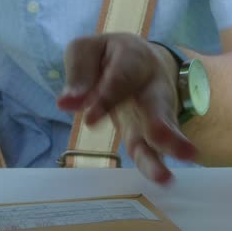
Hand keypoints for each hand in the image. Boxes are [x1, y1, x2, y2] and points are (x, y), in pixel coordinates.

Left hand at [57, 33, 196, 182]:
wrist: (139, 60)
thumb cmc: (107, 56)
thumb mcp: (87, 51)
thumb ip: (79, 74)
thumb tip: (66, 103)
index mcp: (134, 58)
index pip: (122, 78)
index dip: (108, 98)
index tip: (90, 120)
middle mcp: (153, 85)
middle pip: (157, 104)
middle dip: (158, 122)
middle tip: (158, 137)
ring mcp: (157, 112)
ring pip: (163, 133)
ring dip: (165, 152)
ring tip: (165, 174)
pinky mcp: (151, 134)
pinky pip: (154, 149)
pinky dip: (155, 164)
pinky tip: (161, 179)